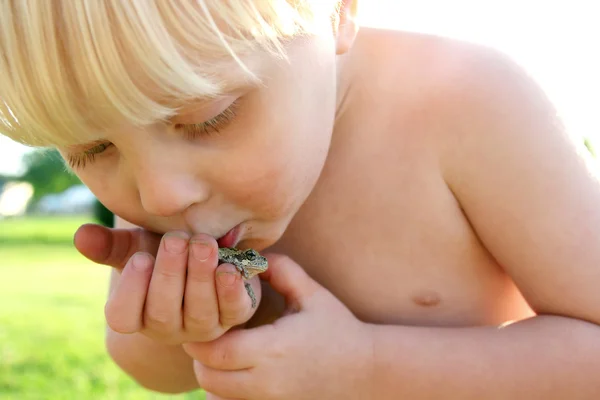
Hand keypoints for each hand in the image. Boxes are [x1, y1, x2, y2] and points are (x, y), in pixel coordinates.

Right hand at [74, 224, 261, 343]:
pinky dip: (230, 291)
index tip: (141, 257)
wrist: (209, 258)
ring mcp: (202, 325)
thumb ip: (111, 245)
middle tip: (176, 240)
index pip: (123, 317)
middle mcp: (168, 326)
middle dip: (170, 274)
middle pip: (163, 312)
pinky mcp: (234, 316)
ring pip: (199, 311)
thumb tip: (81, 235)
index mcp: (137, 312)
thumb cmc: (165, 255)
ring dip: (200, 276)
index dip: (131, 290)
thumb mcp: (138, 247)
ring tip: (203, 244)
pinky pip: (233, 311)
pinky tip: (228, 268)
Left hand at [182, 254, 374, 399]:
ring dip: (211, 374)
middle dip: (200, 356)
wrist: (365, 371)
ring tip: (223, 352)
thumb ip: (283, 270)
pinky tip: (237, 372)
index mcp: (273, 348)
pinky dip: (225, 392)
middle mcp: (267, 381)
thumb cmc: (338, 329)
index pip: (216, 351)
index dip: (200, 337)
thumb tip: (252, 257)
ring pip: (216, 395)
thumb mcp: (312, 294)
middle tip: (208, 334)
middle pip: (209, 377)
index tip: (203, 319)